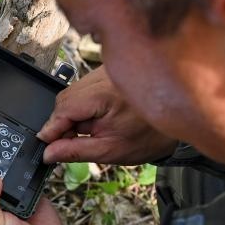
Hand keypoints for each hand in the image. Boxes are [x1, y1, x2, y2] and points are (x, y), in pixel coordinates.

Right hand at [38, 66, 177, 164]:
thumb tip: (49, 152)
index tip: (45, 143)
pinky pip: (86, 88)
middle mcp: (104, 77)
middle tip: (68, 142)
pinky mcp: (110, 73)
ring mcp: (106, 73)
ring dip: (73, 114)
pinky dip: (84, 105)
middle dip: (62, 122)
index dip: (51, 128)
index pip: (63, 108)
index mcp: (104, 95)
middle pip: (65, 98)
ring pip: (73, 93)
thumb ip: (76, 151)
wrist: (179, 121)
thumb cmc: (150, 136)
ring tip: (88, 131)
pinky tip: (96, 118)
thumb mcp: (111, 150)